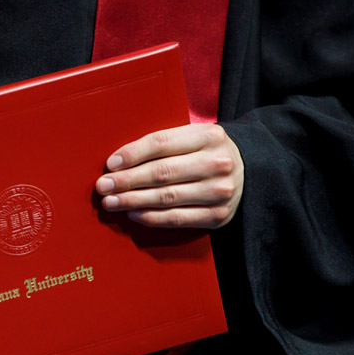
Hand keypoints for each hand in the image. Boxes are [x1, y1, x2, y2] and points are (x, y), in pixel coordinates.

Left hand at [95, 123, 243, 228]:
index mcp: (209, 135)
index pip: (162, 143)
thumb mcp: (194, 138)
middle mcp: (217, 163)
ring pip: (166, 197)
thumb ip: (164, 145)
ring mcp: (219, 191)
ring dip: (132, 201)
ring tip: (111, 202)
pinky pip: (177, 219)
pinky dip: (151, 217)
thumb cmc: (207, 153)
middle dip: (126, 181)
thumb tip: (118, 162)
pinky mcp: (218, 215)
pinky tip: (133, 213)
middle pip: (161, 173)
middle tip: (103, 186)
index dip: (132, 154)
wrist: (250, 172)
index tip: (110, 164)